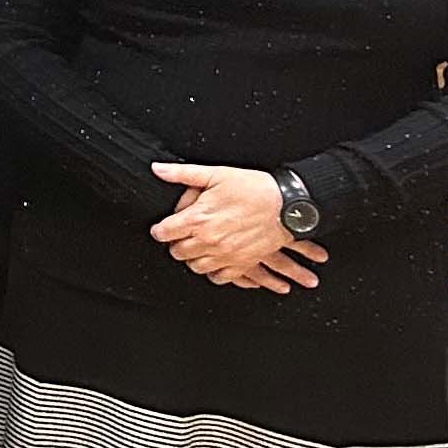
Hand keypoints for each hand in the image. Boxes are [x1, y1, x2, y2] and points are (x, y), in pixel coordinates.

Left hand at [150, 162, 325, 291]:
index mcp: (198, 219)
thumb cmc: (254, 188)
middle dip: (176, 243)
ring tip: (197, 246)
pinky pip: (219, 277)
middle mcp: (209, 240)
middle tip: (182, 235)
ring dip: (193, 258)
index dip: (160, 230)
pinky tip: (214, 260)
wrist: (289, 205)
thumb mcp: (217, 174)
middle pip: (177, 252)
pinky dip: (214, 272)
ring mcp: (226, 254)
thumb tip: (158, 169)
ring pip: (195, 266)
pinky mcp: (242, 262)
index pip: (164, 233)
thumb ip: (183, 174)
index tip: (163, 228)